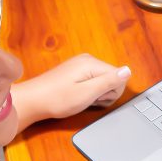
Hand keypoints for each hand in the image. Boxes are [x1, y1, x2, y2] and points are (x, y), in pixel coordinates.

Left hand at [11, 54, 131, 127]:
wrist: (33, 101)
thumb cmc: (58, 99)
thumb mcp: (87, 93)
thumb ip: (109, 81)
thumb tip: (128, 70)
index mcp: (92, 63)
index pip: (120, 77)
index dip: (111, 93)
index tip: (95, 98)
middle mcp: (88, 60)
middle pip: (112, 78)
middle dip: (104, 93)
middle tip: (87, 99)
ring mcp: (81, 64)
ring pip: (104, 81)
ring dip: (96, 94)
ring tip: (80, 98)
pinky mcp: (76, 71)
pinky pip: (93, 82)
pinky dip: (89, 92)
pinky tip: (77, 96)